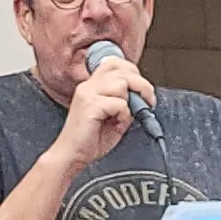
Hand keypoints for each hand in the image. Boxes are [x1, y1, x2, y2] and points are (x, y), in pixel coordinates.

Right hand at [60, 52, 147, 168]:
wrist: (71, 156)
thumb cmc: (90, 140)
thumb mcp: (113, 116)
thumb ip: (125, 103)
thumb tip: (141, 97)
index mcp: (92, 85)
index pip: (114, 63)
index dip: (132, 72)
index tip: (142, 90)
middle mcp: (88, 86)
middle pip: (121, 69)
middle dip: (141, 84)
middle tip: (148, 101)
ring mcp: (88, 94)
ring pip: (121, 84)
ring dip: (130, 101)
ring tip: (125, 116)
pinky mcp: (90, 106)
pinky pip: (119, 103)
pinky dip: (124, 115)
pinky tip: (117, 124)